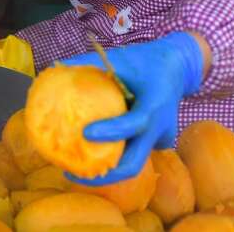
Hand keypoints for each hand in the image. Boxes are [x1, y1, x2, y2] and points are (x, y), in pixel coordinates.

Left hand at [61, 32, 204, 185]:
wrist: (177, 68)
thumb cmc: (145, 60)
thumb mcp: (120, 58)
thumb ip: (90, 63)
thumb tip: (56, 67)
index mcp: (154, 105)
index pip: (134, 124)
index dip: (111, 131)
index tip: (85, 133)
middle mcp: (160, 128)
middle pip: (134, 163)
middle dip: (104, 175)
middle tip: (72, 172)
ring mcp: (161, 139)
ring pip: (133, 162)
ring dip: (106, 170)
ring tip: (74, 170)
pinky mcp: (158, 142)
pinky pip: (134, 153)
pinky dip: (115, 156)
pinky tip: (91, 153)